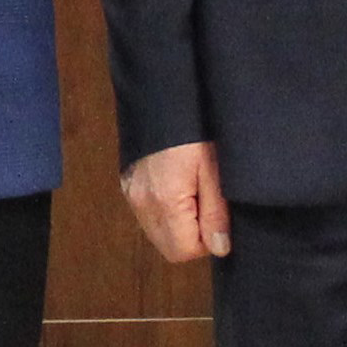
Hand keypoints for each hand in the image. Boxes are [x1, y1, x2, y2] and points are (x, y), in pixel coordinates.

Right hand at [123, 140, 231, 262]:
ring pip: (157, 233)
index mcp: (164, 200)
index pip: (184, 251)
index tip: (214, 214)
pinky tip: (174, 187)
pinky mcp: (127, 183)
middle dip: (191, 237)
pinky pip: (147, 214)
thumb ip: (216, 211)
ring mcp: (131, 193)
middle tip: (204, 204)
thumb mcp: (213, 168)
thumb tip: (219, 248)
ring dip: (177, 226)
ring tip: (190, 193)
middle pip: (168, 247)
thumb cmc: (193, 130)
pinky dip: (163, 212)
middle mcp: (142, 202)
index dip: (205, 240)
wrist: (160, 96)